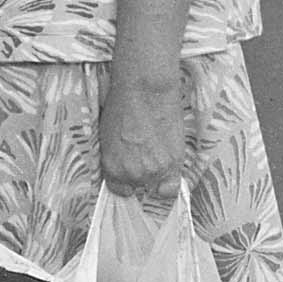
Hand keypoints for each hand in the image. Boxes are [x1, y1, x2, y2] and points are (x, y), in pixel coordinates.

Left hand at [98, 79, 184, 199]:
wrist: (145, 91)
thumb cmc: (121, 106)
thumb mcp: (108, 136)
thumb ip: (116, 158)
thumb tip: (123, 166)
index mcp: (112, 168)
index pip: (119, 190)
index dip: (124, 182)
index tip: (127, 176)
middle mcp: (133, 175)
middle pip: (138, 186)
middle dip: (138, 174)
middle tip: (141, 154)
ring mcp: (155, 171)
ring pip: (156, 184)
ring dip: (155, 173)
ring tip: (154, 151)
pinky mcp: (174, 163)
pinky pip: (172, 187)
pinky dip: (170, 183)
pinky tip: (168, 169)